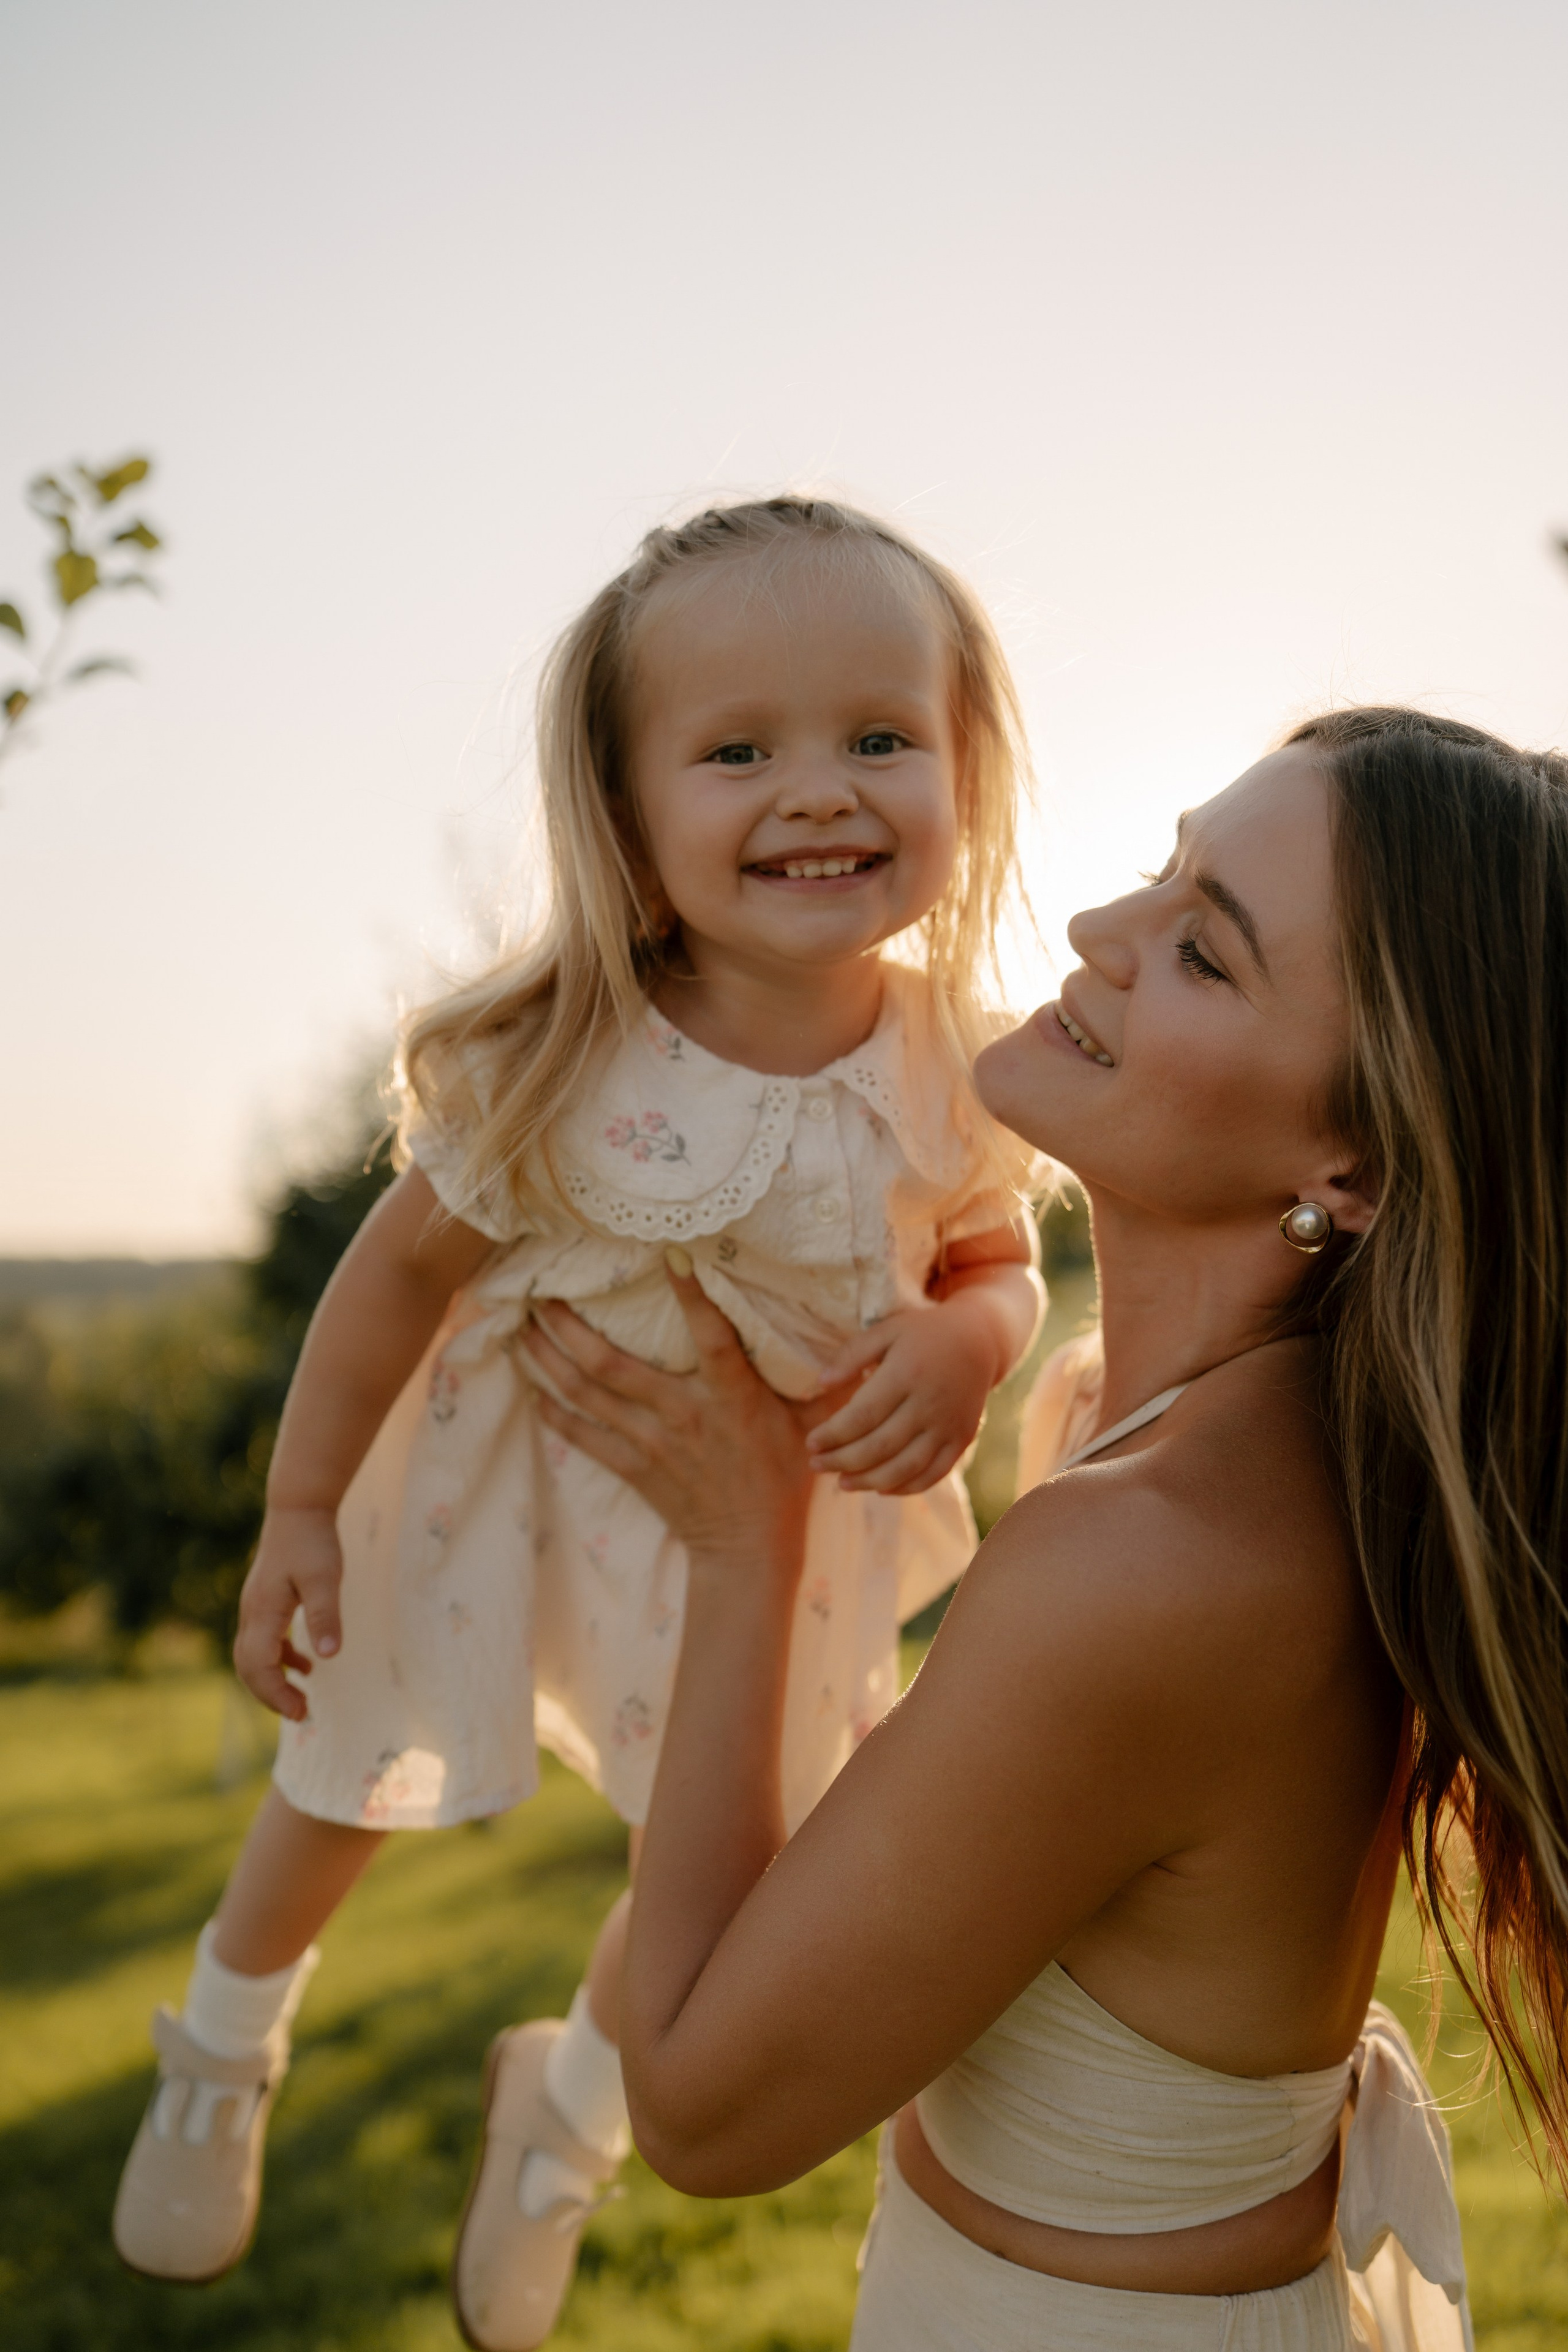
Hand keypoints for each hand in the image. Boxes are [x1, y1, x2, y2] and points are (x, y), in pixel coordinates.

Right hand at [233, 1505, 343, 1718]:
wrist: (298, 1508)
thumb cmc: (313, 1542)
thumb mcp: (324, 1578)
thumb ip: (325, 1616)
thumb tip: (328, 1655)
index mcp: (262, 1612)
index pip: (259, 1666)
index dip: (276, 1693)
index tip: (301, 1711)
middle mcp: (252, 1613)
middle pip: (249, 1667)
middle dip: (270, 1695)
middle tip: (301, 1713)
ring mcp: (255, 1607)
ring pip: (253, 1657)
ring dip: (273, 1680)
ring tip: (301, 1699)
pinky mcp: (265, 1601)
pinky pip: (264, 1641)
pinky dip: (280, 1660)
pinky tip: (305, 1665)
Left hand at [521, 1253, 814, 1573]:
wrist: (749, 1547)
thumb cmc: (784, 1475)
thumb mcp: (809, 1420)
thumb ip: (819, 1374)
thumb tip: (850, 1334)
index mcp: (731, 1397)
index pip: (712, 1336)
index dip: (692, 1297)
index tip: (670, 1256)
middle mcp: (682, 1414)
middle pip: (611, 1364)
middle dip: (568, 1325)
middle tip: (540, 1291)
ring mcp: (651, 1442)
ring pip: (585, 1394)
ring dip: (547, 1359)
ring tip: (522, 1327)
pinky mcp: (633, 1466)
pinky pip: (581, 1435)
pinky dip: (552, 1410)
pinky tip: (530, 1386)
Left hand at [806, 1294, 1003, 1494]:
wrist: (978, 1342)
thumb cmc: (922, 1335)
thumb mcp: (886, 1331)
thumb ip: (852, 1355)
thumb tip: (821, 1385)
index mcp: (906, 1374)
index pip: (862, 1416)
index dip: (833, 1435)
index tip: (810, 1443)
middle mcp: (929, 1403)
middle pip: (879, 1446)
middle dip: (842, 1461)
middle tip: (816, 1466)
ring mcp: (948, 1425)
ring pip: (905, 1467)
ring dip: (869, 1481)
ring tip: (842, 1483)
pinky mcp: (961, 1440)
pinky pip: (932, 1474)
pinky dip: (905, 1487)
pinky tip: (880, 1487)